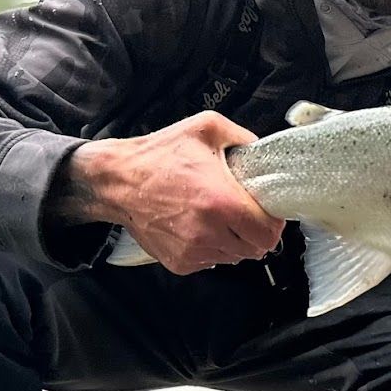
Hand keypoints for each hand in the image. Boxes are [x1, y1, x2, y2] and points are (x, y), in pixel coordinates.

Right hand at [55, 111, 284, 274]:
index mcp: (222, 202)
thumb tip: (263, 150)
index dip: (274, 223)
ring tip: (221, 218)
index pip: (269, 232)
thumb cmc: (159, 155)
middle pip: (256, 249)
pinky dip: (213, 248)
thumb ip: (243, 137)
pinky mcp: (180, 262)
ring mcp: (193, 251)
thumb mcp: (206, 129)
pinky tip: (202, 227)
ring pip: (234, 257)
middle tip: (248, 215)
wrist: (117, 180)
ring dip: (235, 241)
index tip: (268, 212)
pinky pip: (211, 261)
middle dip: (257, 233)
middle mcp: (209, 232)